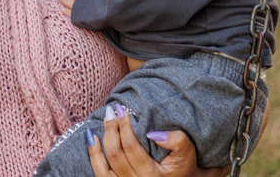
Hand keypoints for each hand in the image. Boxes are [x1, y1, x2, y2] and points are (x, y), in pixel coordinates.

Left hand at [86, 105, 229, 176]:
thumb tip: (152, 133)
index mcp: (152, 176)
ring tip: (102, 121)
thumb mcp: (187, 152)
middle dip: (111, 129)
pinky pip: (100, 174)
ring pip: (102, 168)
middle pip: (115, 154)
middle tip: (112, 110)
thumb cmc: (183, 166)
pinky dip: (93, 156)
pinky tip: (92, 139)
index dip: (124, 126)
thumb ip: (176, 140)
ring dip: (98, 143)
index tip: (122, 109)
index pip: (131, 147)